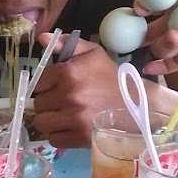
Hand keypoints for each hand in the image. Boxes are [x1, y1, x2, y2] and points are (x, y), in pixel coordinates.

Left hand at [33, 33, 177, 147]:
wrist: (138, 104)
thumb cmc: (113, 78)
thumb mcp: (93, 54)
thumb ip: (67, 44)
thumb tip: (41, 37)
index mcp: (68, 72)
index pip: (38, 83)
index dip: (46, 86)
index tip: (55, 88)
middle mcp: (68, 95)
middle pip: (39, 104)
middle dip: (47, 103)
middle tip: (60, 103)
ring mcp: (74, 118)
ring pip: (42, 123)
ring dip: (50, 121)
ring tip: (62, 117)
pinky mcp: (80, 137)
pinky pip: (54, 139)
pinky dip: (59, 135)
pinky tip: (69, 128)